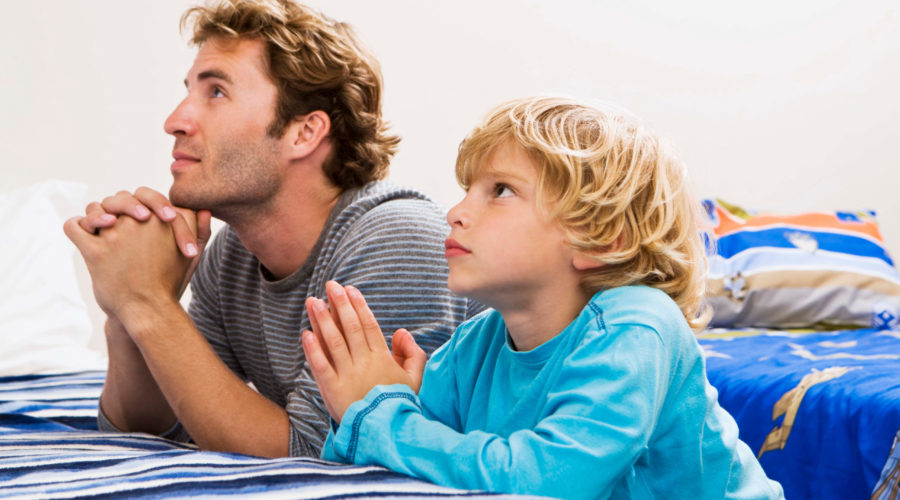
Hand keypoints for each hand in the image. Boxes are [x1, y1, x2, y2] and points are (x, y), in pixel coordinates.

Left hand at [63, 209, 200, 322]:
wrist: (150, 312)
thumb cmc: (169, 283)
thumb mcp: (191, 256)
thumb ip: (199, 230)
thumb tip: (204, 209)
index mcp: (163, 219)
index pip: (145, 195)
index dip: (145, 204)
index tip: (145, 220)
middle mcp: (139, 222)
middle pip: (120, 198)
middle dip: (119, 208)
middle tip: (120, 223)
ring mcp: (116, 235)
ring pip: (96, 208)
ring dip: (97, 216)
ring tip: (102, 229)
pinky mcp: (95, 251)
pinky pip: (74, 226)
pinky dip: (76, 227)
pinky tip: (84, 235)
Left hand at [301, 281, 426, 423]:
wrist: (386, 431)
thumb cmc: (400, 404)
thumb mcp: (415, 379)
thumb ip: (412, 353)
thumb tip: (401, 331)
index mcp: (382, 358)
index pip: (368, 325)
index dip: (358, 305)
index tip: (349, 289)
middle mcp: (364, 362)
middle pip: (349, 327)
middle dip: (339, 304)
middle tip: (330, 285)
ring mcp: (347, 375)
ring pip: (333, 341)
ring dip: (322, 319)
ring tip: (313, 302)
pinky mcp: (332, 389)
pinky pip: (321, 365)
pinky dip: (313, 349)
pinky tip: (306, 334)